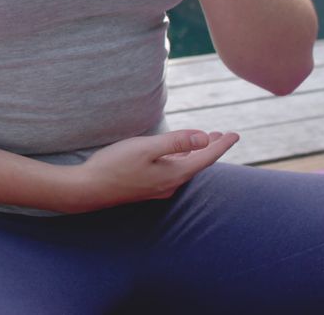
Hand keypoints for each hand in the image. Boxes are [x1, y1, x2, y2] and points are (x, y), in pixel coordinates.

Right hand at [76, 129, 239, 210]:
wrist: (88, 189)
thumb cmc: (114, 166)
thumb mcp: (146, 148)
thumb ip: (176, 142)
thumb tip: (205, 138)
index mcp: (174, 174)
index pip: (206, 158)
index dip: (222, 144)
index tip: (236, 134)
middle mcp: (170, 184)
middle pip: (197, 164)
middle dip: (211, 149)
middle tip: (224, 135)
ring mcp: (157, 188)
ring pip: (184, 168)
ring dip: (194, 154)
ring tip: (202, 141)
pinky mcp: (146, 187)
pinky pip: (172, 172)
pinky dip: (180, 159)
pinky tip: (175, 155)